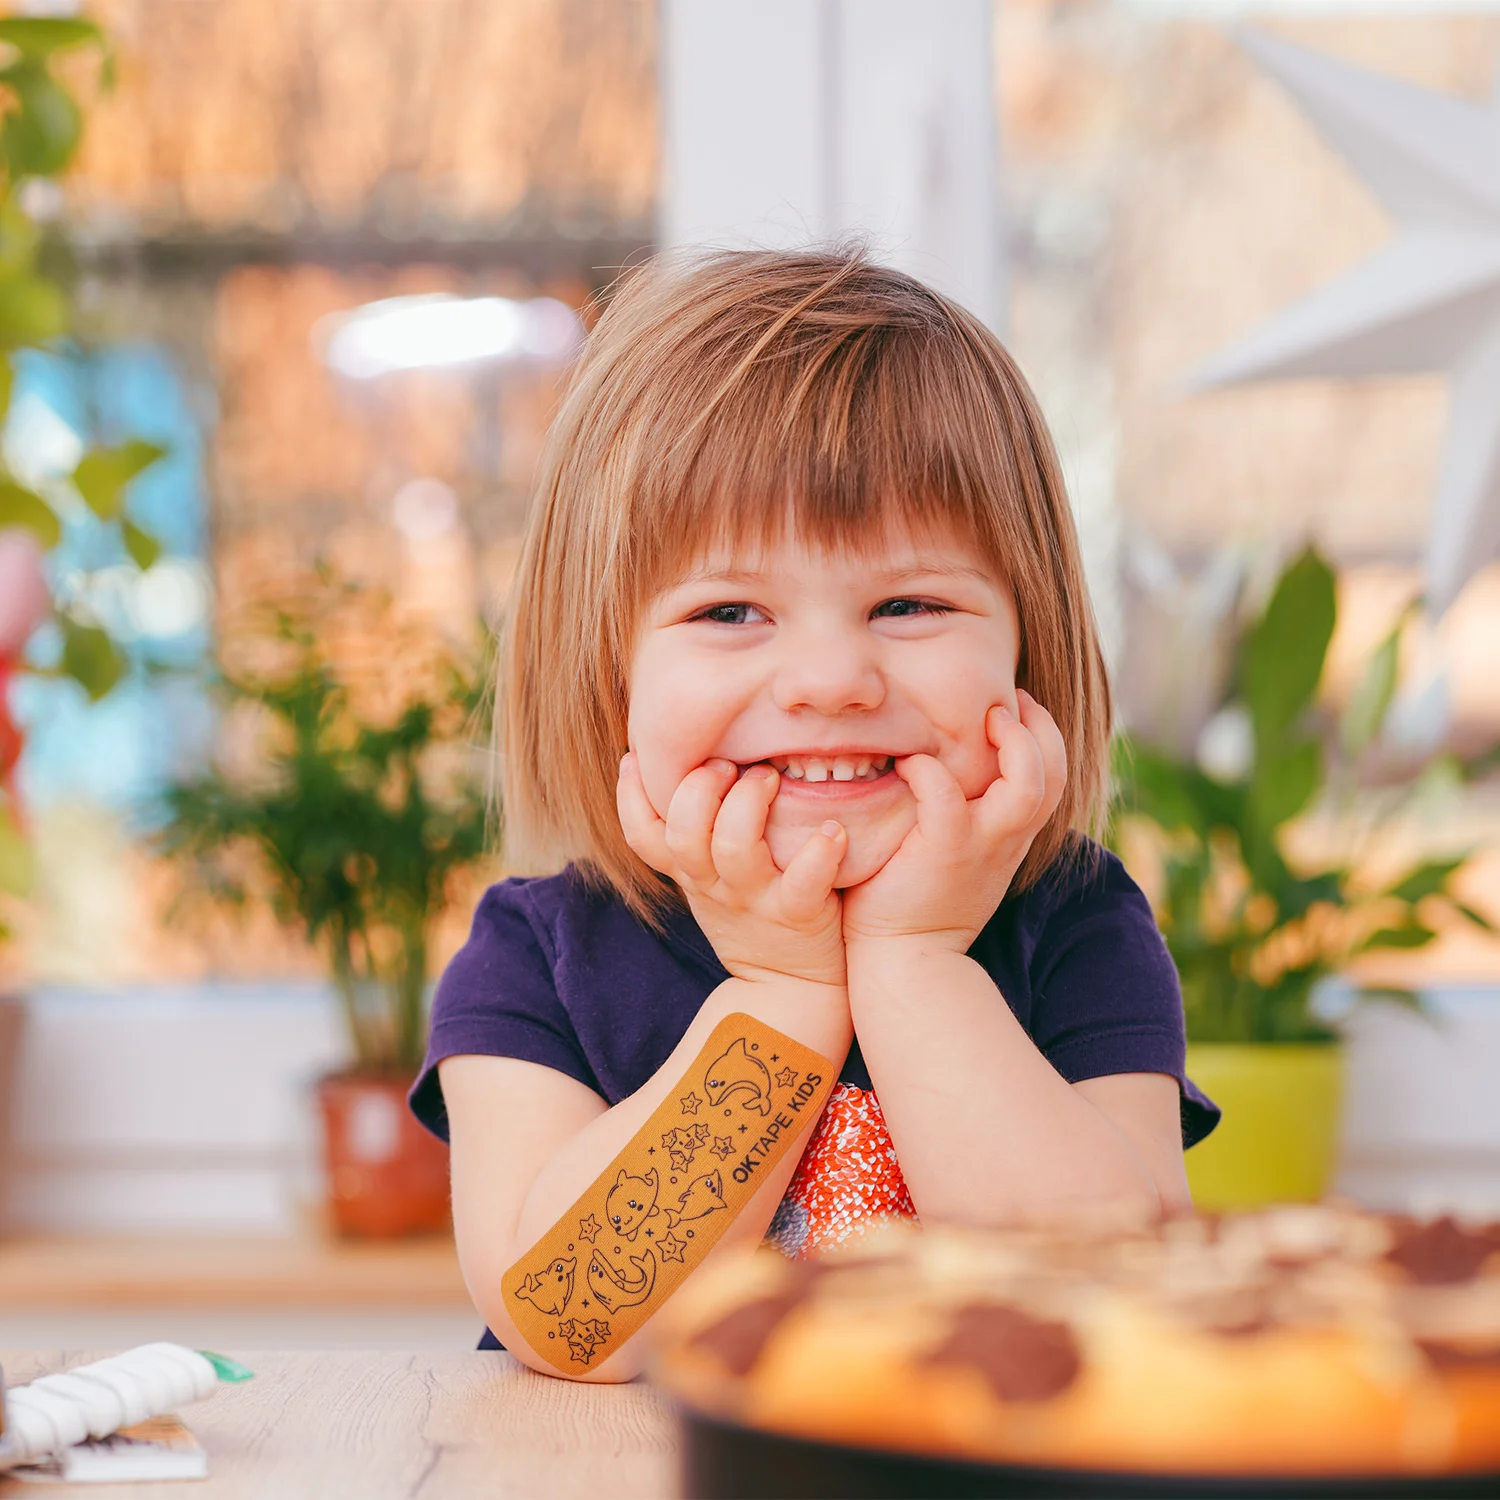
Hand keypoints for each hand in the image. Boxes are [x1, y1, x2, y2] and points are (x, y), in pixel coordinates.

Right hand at [617, 755, 848, 988]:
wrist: (790, 990)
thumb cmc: (753, 917)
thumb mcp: (709, 882)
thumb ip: (697, 835)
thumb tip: (689, 767)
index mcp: (691, 873)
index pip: (642, 836)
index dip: (629, 796)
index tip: (635, 756)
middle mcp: (714, 884)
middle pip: (683, 833)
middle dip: (699, 787)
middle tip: (727, 764)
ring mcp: (754, 900)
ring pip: (734, 848)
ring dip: (749, 803)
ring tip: (771, 777)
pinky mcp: (797, 915)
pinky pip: (803, 882)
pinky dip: (819, 852)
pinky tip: (832, 831)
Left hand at [841, 691, 1066, 952]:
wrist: (905, 961)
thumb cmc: (917, 903)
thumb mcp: (958, 856)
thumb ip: (965, 816)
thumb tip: (946, 768)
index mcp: (1012, 836)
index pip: (1053, 776)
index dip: (1043, 735)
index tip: (1014, 709)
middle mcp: (1007, 838)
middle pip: (1055, 772)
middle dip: (1040, 727)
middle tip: (1006, 702)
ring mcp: (980, 845)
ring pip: (1027, 784)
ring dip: (1013, 742)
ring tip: (984, 719)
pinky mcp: (944, 851)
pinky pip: (945, 794)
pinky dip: (929, 770)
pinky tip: (908, 765)